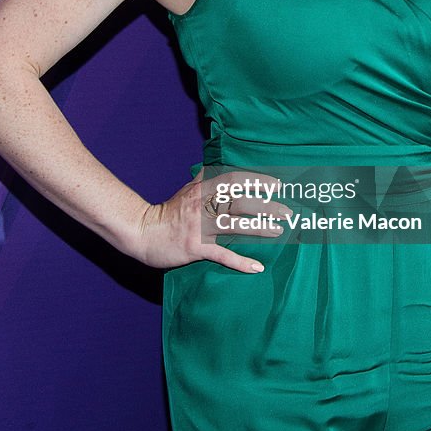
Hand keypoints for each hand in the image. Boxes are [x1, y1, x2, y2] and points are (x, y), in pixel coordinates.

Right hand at [129, 169, 292, 272]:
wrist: (142, 233)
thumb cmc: (168, 212)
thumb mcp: (186, 190)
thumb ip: (204, 178)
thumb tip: (217, 164)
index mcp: (202, 190)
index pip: (234, 180)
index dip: (256, 181)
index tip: (276, 185)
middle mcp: (202, 206)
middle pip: (240, 202)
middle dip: (266, 206)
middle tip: (287, 211)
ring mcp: (199, 228)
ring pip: (235, 225)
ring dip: (260, 228)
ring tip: (280, 231)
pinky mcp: (195, 248)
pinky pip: (221, 255)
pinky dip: (240, 262)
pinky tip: (257, 267)